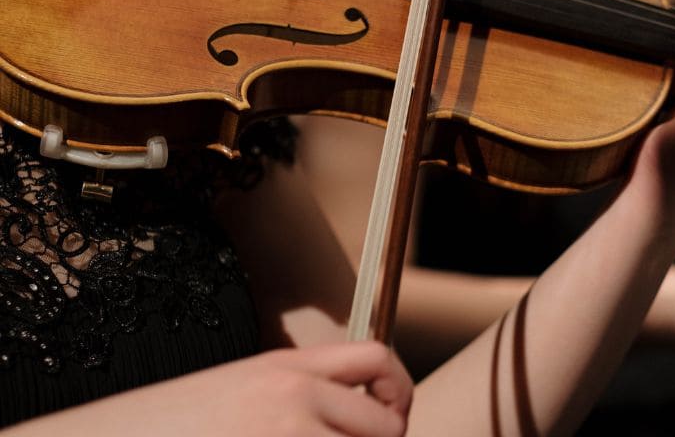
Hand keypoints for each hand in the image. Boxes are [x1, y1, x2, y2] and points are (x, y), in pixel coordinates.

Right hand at [9, 342, 411, 436]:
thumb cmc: (163, 430)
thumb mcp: (235, 394)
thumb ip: (292, 397)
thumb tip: (350, 419)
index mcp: (283, 368)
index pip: (376, 359)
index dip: (397, 393)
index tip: (390, 420)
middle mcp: (292, 398)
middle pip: (386, 425)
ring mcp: (284, 436)